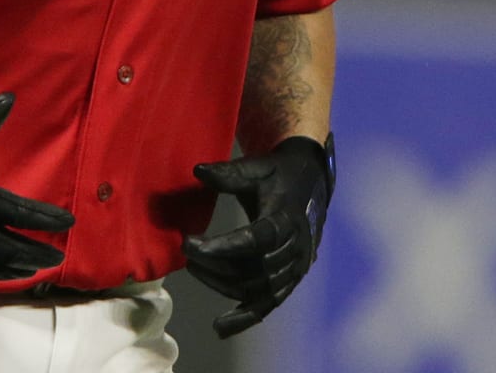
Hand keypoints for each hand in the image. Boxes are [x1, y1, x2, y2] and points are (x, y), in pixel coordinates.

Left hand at [182, 133, 335, 337]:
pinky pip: (267, 305)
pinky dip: (244, 318)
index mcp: (288, 218)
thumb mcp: (256, 167)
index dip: (224, 246)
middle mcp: (295, 248)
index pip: (256, 239)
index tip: (193, 245)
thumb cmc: (277, 175)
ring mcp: (295, 268)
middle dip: (214, 263)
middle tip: (186, 250)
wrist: (309, 184)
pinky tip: (220, 328)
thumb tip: (197, 171)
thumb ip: (228, 173)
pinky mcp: (290, 280)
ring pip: (255, 288)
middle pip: (252, 267)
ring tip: (194, 267)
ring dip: (220, 283)